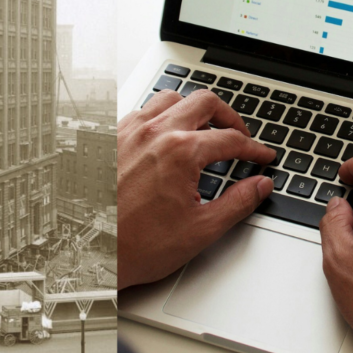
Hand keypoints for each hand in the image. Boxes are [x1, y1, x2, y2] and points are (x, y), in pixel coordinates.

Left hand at [117, 89, 277, 289]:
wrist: (90, 252)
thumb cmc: (135, 245)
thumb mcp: (200, 230)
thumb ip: (237, 203)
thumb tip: (260, 186)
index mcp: (179, 152)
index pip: (231, 139)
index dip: (254, 149)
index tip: (262, 156)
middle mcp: (153, 133)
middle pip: (204, 103)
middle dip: (229, 117)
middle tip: (240, 136)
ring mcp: (127, 132)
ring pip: (170, 100)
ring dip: (193, 110)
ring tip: (204, 130)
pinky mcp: (109, 139)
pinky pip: (141, 112)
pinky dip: (161, 117)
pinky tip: (165, 137)